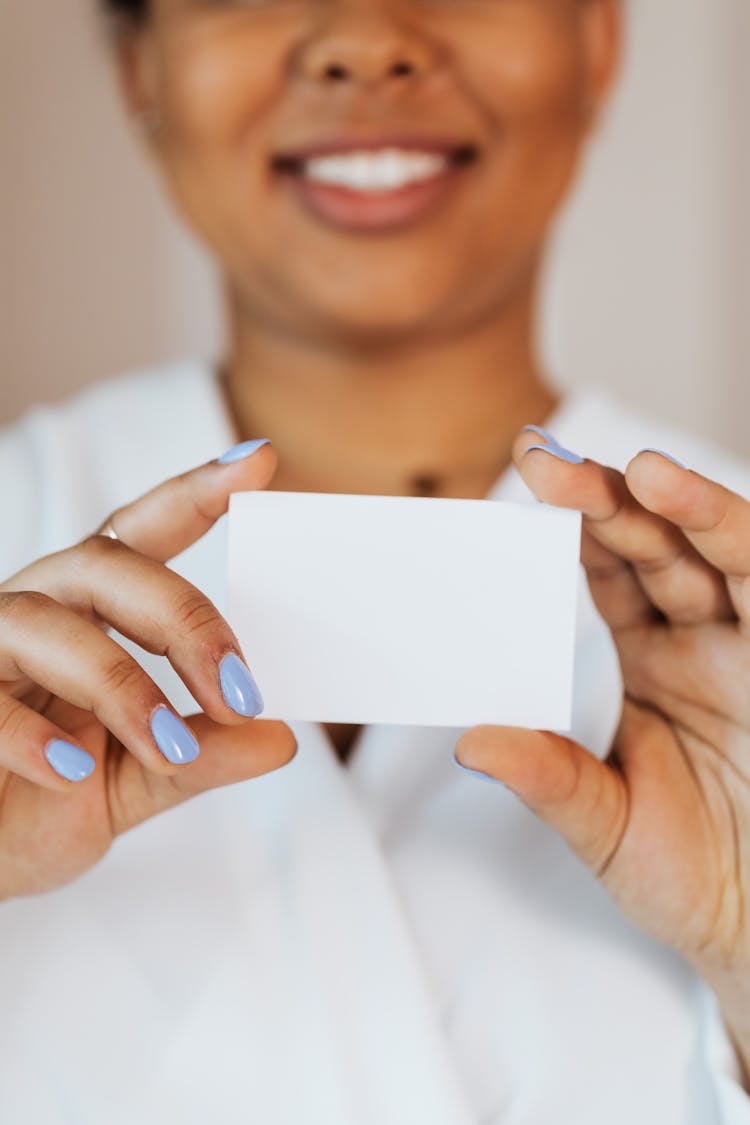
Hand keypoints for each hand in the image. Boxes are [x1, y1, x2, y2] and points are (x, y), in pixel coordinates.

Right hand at [0, 440, 295, 900]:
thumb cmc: (45, 804)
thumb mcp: (139, 782)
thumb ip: (201, 758)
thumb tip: (282, 738)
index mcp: (91, 610)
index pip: (145, 531)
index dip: (196, 491)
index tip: (259, 460)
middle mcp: (39, 609)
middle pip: (106, 564)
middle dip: (185, 621)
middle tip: (242, 692)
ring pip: (45, 622)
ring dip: (119, 684)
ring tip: (169, 747)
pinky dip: (28, 733)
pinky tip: (72, 770)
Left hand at [456, 429, 749, 999]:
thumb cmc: (691, 877)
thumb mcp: (605, 828)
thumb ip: (549, 779)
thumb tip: (473, 742)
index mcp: (646, 660)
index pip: (604, 573)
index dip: (570, 527)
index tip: (523, 484)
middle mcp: (699, 640)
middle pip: (655, 547)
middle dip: (608, 501)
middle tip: (549, 463)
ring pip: (722, 556)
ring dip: (687, 510)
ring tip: (642, 474)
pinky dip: (741, 545)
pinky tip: (707, 516)